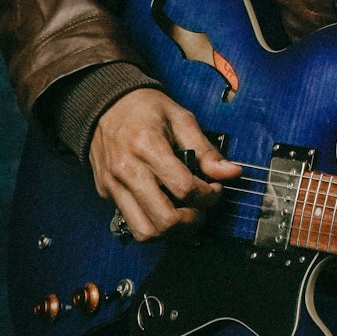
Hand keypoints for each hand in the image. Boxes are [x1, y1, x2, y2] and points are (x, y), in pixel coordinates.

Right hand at [89, 87, 240, 241]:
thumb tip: (232, 172)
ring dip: (171, 231)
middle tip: (202, 209)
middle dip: (192, 221)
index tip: (215, 188)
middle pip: (164, 219)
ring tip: (185, 214)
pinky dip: (152, 222)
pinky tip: (164, 206)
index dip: (208, 195)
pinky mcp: (106, 193)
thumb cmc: (145, 108)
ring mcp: (113, 185)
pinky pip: (131, 221)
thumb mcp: (181, 118)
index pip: (184, 188)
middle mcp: (127, 170)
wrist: (104, 104)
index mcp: (148, 146)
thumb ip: (206, 149)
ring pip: (144, 231)